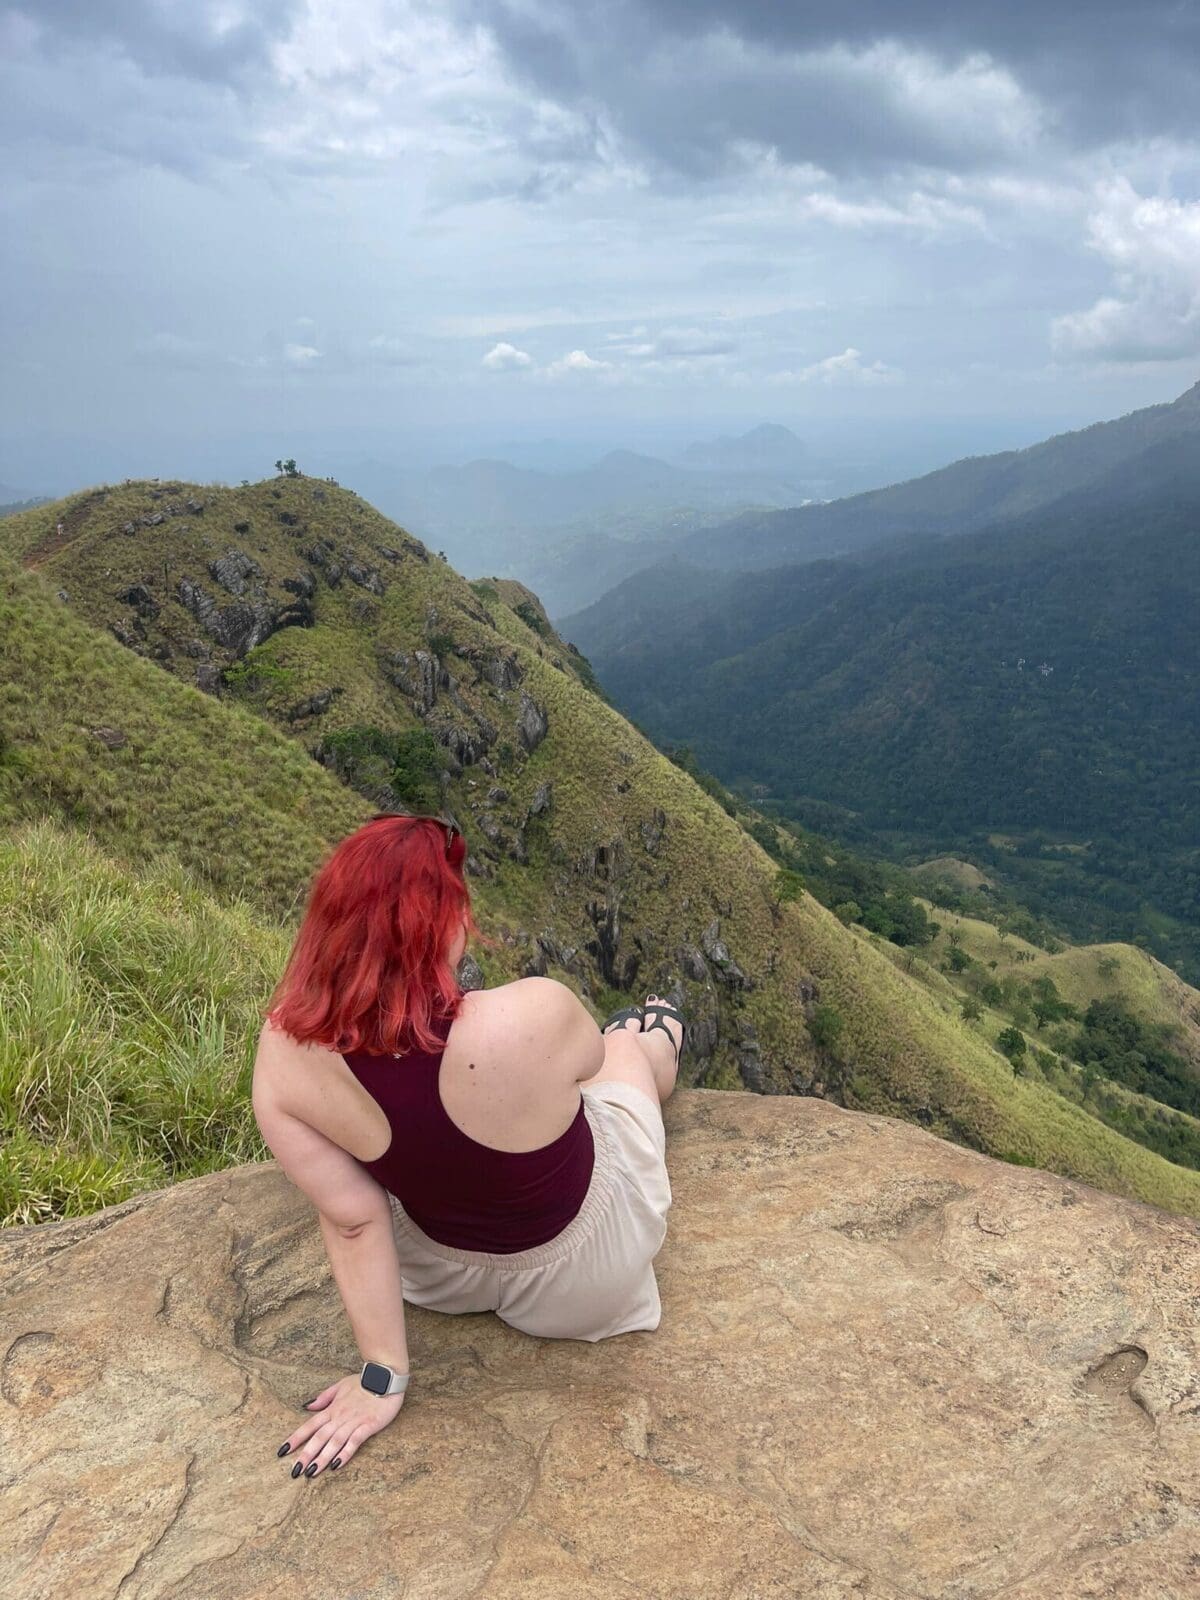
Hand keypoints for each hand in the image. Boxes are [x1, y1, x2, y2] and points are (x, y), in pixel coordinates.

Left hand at [276, 1373, 405, 1476]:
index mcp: (332, 1408)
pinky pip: (355, 1441)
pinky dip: (345, 1453)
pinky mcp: (368, 1425)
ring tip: (311, 1473)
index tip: (282, 1451)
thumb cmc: (363, 1382)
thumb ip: (324, 1398)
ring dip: (322, 1458)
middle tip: (295, 1471)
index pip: (310, 1425)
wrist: (386, 1376)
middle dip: (306, 1454)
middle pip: (320, 1437)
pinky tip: (337, 1465)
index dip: (296, 1438)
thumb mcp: (340, 1385)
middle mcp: (340, 1416)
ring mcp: (354, 1421)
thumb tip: (307, 1406)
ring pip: (334, 1441)